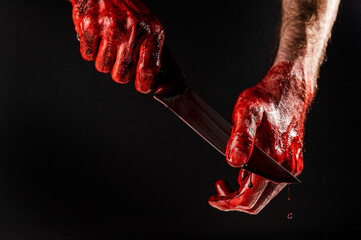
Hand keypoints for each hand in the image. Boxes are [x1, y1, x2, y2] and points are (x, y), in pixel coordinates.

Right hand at [70, 0, 163, 92]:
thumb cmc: (127, 10)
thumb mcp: (148, 27)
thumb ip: (150, 52)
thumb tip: (151, 80)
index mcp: (151, 33)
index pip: (148, 69)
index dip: (144, 84)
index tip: (142, 87)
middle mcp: (133, 31)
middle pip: (122, 75)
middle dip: (119, 72)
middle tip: (119, 60)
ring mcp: (111, 28)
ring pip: (103, 67)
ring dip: (104, 61)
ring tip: (107, 44)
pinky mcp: (90, 27)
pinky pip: (88, 56)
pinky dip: (90, 50)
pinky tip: (96, 38)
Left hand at [208, 62, 313, 213]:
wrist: (288, 90)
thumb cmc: (266, 99)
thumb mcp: (246, 112)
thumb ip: (240, 138)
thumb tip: (234, 161)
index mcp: (273, 159)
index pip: (249, 197)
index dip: (227, 203)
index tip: (213, 198)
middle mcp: (285, 168)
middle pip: (256, 202)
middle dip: (233, 200)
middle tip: (218, 187)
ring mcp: (290, 166)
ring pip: (264, 194)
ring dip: (243, 192)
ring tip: (227, 179)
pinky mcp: (292, 162)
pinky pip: (272, 184)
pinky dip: (254, 184)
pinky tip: (245, 171)